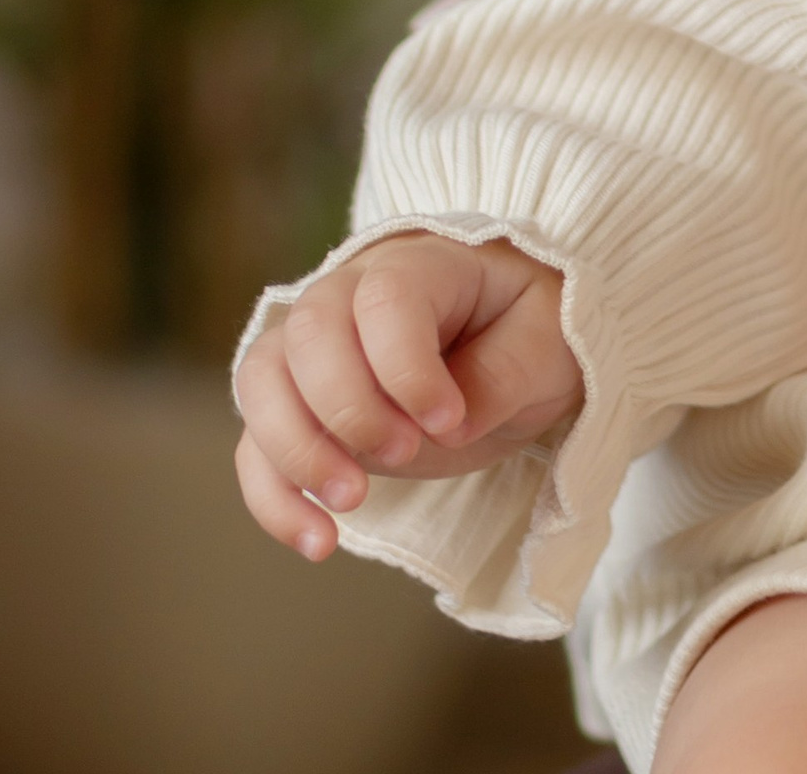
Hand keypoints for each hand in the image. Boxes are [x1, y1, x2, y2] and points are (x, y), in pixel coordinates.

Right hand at [234, 232, 581, 560]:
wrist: (514, 338)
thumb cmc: (533, 324)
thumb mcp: (549, 337)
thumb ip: (505, 372)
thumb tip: (448, 428)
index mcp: (423, 263)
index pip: (386, 299)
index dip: (405, 366)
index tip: (448, 418)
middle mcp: (352, 292)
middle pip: (309, 334)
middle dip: (346, 408)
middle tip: (403, 453)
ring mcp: (315, 348)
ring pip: (263, 382)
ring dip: (296, 452)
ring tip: (351, 504)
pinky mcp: (300, 406)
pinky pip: (257, 445)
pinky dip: (275, 496)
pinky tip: (318, 542)